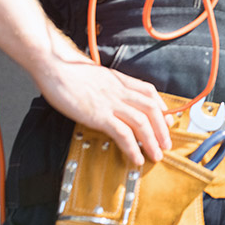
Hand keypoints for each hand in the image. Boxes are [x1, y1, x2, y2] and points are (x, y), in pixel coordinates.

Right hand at [35, 55, 172, 165]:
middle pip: (151, 109)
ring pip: (142, 122)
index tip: (167, 120)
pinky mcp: (99, 115)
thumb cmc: (71, 71)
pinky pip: (122, 133)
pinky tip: (136, 157)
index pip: (150, 92)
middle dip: (162, 129)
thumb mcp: (98, 75)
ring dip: (152, 141)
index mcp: (121, 80)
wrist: (57, 66)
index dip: (162, 107)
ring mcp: (111, 103)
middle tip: (167, 144)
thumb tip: (112, 96)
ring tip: (156, 155)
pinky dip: (132, 147)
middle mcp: (121, 91)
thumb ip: (109, 85)